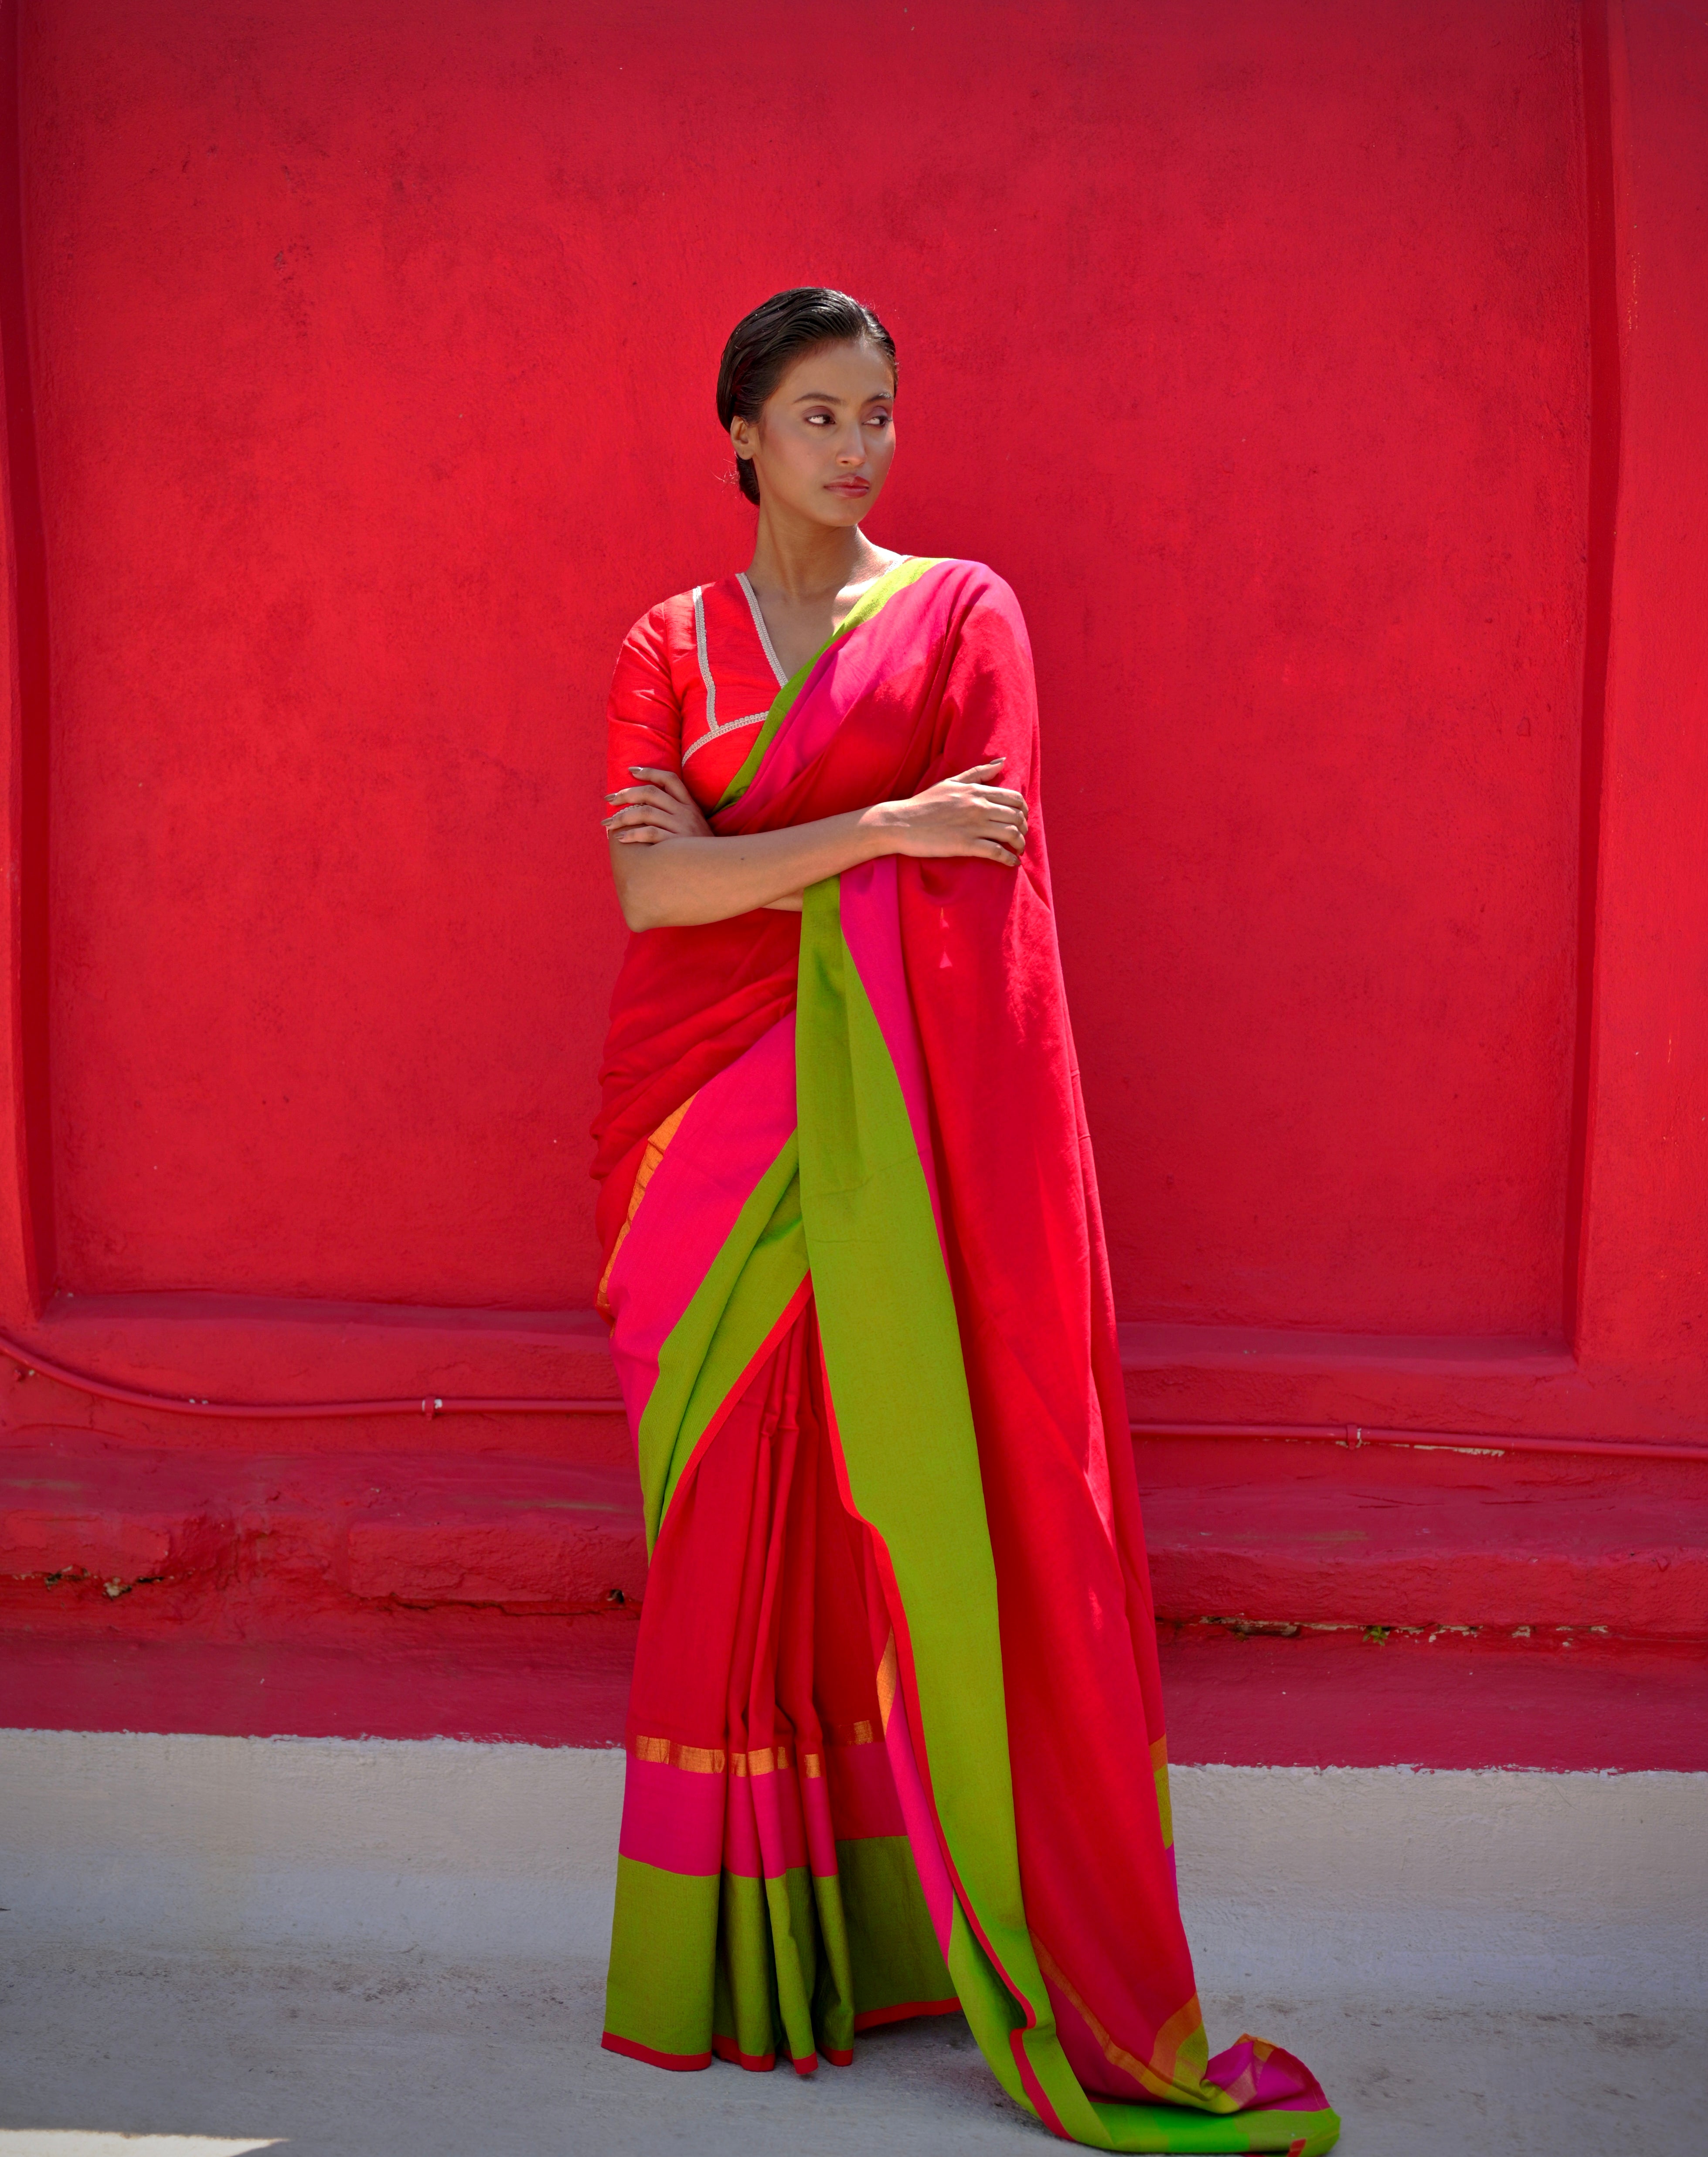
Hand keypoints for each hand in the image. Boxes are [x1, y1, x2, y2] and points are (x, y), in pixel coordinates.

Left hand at [603, 766, 713, 845]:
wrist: (720, 867)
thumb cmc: (700, 848)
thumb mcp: (694, 824)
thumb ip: (676, 812)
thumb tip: (645, 806)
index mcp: (689, 804)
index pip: (669, 779)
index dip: (649, 771)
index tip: (631, 770)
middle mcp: (685, 812)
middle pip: (650, 793)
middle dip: (625, 794)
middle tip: (609, 798)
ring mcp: (681, 827)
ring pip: (645, 812)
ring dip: (622, 817)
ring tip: (609, 824)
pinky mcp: (676, 844)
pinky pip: (650, 834)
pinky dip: (632, 834)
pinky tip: (621, 838)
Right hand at [877, 760, 1027, 866]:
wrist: (901, 823)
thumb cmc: (924, 803)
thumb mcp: (951, 782)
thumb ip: (977, 773)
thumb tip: (1001, 762)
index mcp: (976, 791)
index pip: (1014, 798)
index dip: (1023, 810)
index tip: (1022, 819)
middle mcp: (978, 806)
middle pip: (1016, 816)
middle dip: (1024, 828)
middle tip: (1021, 837)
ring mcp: (972, 826)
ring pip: (1011, 833)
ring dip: (1020, 844)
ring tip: (1018, 850)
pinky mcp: (965, 845)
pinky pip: (997, 852)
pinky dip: (1009, 859)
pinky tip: (1011, 863)